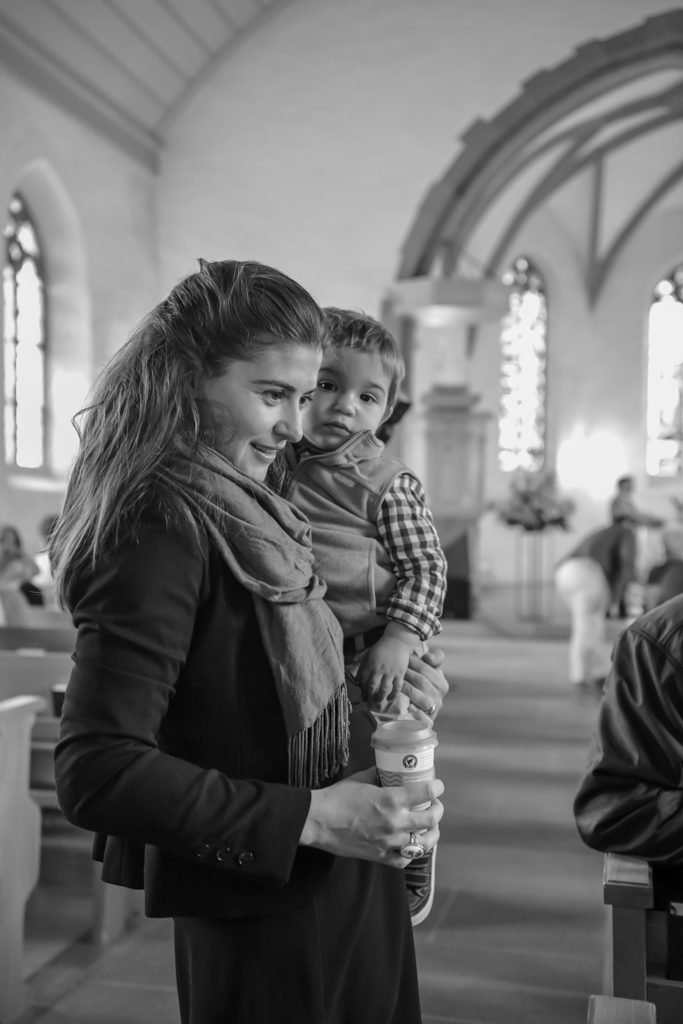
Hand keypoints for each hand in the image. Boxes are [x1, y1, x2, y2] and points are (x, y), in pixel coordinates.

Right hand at [299, 767, 443, 867]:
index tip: (436, 786)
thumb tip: (387, 770)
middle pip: (431, 819)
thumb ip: (378, 775)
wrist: (318, 821)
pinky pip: (405, 860)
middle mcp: (395, 822)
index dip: (436, 788)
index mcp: (391, 800)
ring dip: (431, 834)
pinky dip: (412, 853)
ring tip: (430, 828)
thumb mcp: (360, 779)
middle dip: (437, 810)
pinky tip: (411, 846)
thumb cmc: (337, 797)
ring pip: (424, 843)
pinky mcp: (380, 857)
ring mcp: (390, 842)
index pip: (426, 793)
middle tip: (434, 805)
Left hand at [356, 635, 411, 708]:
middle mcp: (379, 669)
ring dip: (380, 697)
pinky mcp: (400, 674)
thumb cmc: (382, 645)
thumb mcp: (369, 650)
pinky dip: (393, 695)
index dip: (361, 688)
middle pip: (372, 687)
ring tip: (378, 701)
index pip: (363, 680)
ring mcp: (390, 672)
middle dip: (369, 696)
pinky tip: (390, 699)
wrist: (398, 640)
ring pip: (384, 689)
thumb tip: (352, 660)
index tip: (360, 694)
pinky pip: (397, 687)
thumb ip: (361, 657)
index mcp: (370, 664)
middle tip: (367, 702)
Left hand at [401, 647, 448, 722]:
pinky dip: (418, 714)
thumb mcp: (432, 669)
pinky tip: (409, 707)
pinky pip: (425, 720)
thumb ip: (436, 657)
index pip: (426, 670)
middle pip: (421, 681)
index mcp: (442, 685)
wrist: (418, 707)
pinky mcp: (428, 723)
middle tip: (394, 668)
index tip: (403, 658)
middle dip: (407, 673)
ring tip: (395, 683)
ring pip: (420, 697)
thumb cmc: (424, 683)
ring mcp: (434, 711)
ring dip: (406, 688)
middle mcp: (439, 698)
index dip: (414, 662)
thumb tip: (428, 657)